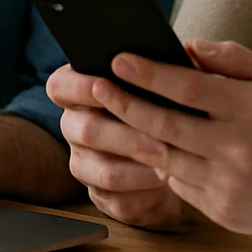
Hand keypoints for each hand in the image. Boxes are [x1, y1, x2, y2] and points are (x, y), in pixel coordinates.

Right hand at [46, 63, 208, 230]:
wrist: (184, 156)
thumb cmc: (172, 108)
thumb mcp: (170, 82)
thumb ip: (171, 66)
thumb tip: (190, 52)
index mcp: (80, 93)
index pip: (61, 86)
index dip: (80, 86)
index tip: (105, 83)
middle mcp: (76, 128)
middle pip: (85, 130)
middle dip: (125, 133)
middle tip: (159, 137)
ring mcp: (86, 164)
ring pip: (103, 170)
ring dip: (137, 165)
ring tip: (168, 161)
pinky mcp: (103, 197)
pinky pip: (117, 199)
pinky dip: (145, 191)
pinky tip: (168, 181)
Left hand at [95, 41, 251, 237]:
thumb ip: (232, 58)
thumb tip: (187, 47)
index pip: (189, 88)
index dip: (149, 73)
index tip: (119, 58)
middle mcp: (240, 149)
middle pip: (166, 125)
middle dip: (125, 103)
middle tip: (96, 85)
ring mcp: (229, 185)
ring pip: (165, 157)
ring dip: (134, 136)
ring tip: (110, 115)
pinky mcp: (222, 211)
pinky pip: (178, 184)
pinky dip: (161, 164)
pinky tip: (147, 146)